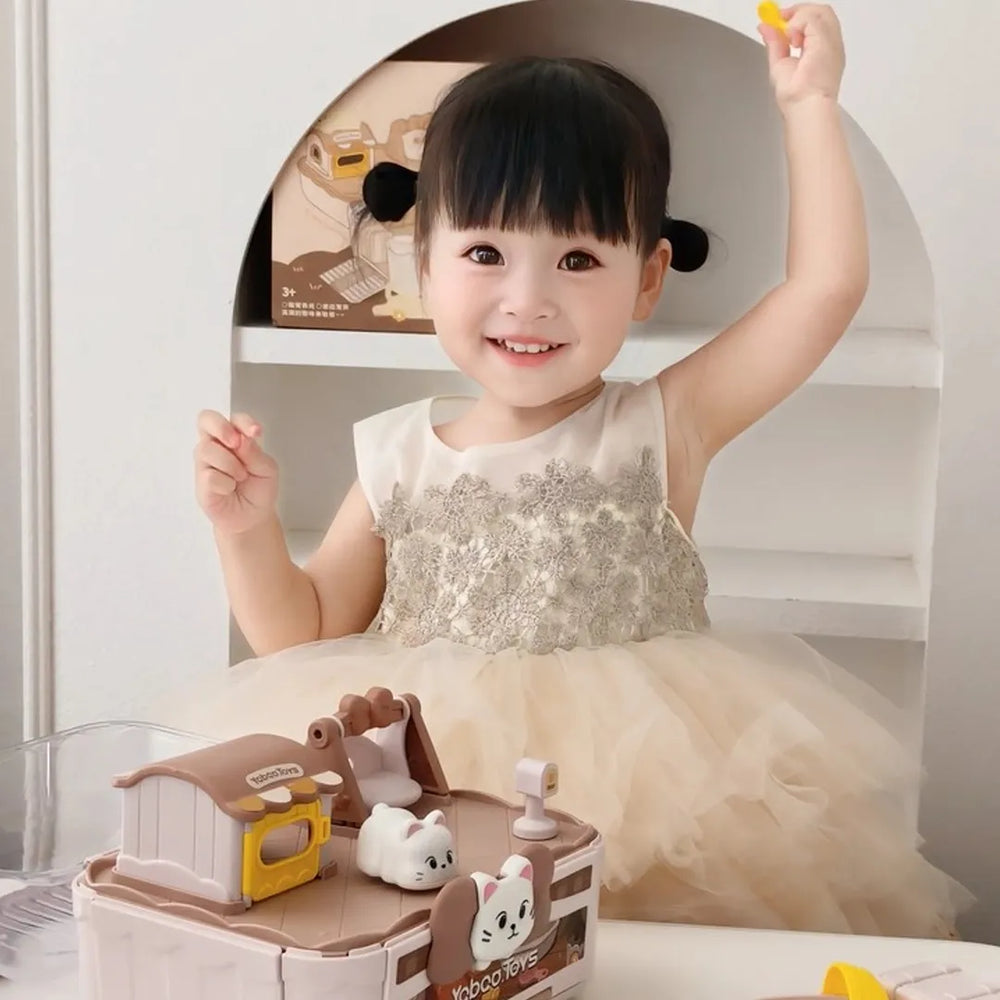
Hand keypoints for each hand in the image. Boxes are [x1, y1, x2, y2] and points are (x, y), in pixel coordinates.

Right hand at [194, 410, 278, 534]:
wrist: (254, 517)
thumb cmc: (259, 489)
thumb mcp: (267, 469)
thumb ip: (254, 453)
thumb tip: (240, 439)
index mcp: (235, 438)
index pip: (234, 419)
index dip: (244, 422)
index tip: (256, 433)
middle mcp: (216, 445)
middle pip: (205, 420)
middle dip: (221, 428)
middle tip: (235, 443)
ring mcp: (205, 463)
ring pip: (208, 450)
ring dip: (231, 465)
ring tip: (241, 478)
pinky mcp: (200, 482)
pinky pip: (210, 476)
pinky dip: (226, 484)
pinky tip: (229, 489)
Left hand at [759, 4, 844, 110]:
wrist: (803, 106)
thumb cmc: (796, 97)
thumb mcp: (779, 63)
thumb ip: (775, 43)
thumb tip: (766, 27)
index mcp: (822, 51)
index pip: (815, 23)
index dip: (797, 17)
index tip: (780, 20)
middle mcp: (830, 45)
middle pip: (820, 12)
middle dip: (798, 11)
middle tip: (781, 20)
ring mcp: (831, 42)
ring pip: (819, 11)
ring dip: (798, 17)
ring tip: (788, 36)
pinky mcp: (826, 41)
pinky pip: (813, 18)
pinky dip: (798, 23)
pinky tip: (792, 39)